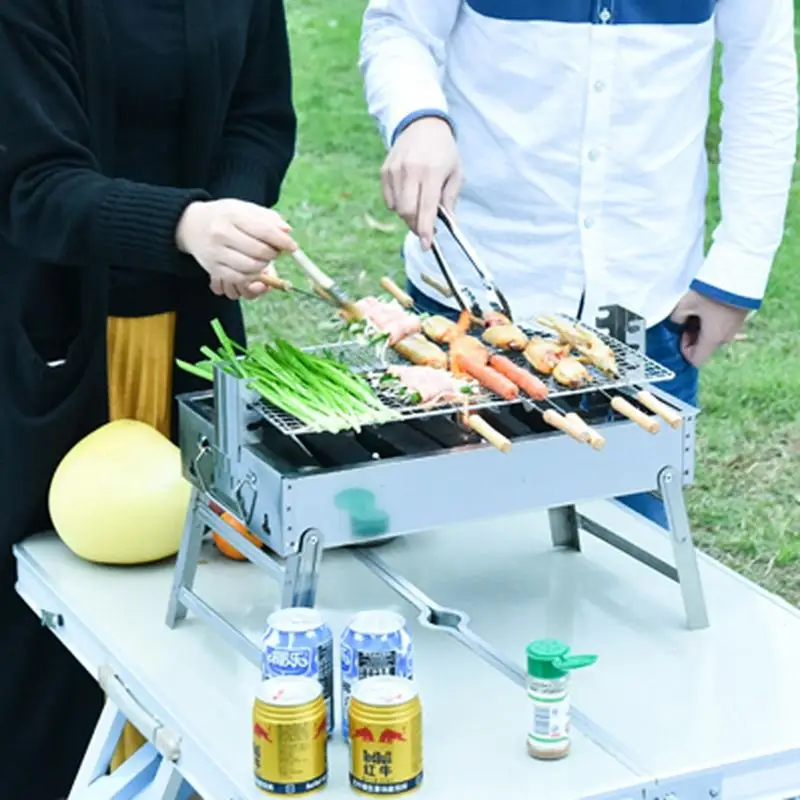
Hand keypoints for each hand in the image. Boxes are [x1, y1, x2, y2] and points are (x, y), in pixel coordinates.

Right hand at [175, 199, 296, 299]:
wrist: (191, 226)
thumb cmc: (224, 217)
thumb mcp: (244, 209)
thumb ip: (267, 218)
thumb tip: (287, 231)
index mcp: (232, 215)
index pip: (264, 230)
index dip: (283, 241)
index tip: (293, 246)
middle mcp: (221, 233)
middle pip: (259, 251)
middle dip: (273, 253)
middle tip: (275, 251)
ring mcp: (215, 252)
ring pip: (251, 267)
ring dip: (264, 265)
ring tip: (263, 258)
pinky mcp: (213, 268)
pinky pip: (239, 278)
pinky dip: (252, 276)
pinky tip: (253, 268)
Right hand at [380, 116, 461, 249]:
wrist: (422, 124)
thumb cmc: (443, 151)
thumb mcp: (455, 172)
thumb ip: (450, 198)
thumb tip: (450, 223)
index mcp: (432, 172)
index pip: (426, 208)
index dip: (425, 230)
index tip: (426, 245)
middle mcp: (411, 171)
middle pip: (407, 212)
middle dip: (416, 225)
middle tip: (425, 226)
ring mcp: (395, 170)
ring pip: (397, 208)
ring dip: (408, 215)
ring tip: (418, 205)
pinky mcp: (385, 170)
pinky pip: (389, 200)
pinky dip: (398, 205)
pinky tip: (408, 195)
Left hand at [669, 289, 748, 366]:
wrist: (739, 275)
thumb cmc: (710, 293)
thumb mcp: (685, 304)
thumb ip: (677, 318)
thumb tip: (678, 322)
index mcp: (712, 339)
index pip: (696, 360)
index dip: (684, 350)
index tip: (682, 333)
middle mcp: (725, 338)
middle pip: (705, 348)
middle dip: (692, 338)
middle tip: (687, 319)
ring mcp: (734, 329)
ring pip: (713, 337)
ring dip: (702, 329)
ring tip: (697, 310)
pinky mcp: (739, 319)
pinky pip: (722, 328)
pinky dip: (713, 322)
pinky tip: (708, 307)